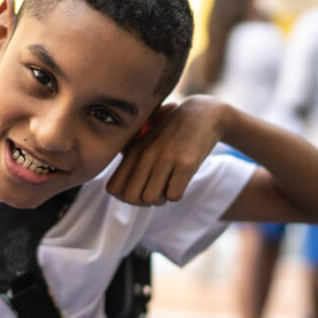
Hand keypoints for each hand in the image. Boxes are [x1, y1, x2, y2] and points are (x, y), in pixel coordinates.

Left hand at [106, 95, 227, 205]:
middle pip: (131, 197)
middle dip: (143, 202)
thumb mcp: (146, 142)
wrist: (204, 115)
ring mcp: (166, 158)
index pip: (113, 188)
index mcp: (134, 150)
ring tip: (168, 186)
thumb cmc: (171, 134)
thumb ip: (130, 163)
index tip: (139, 190)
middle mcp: (146, 154)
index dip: (124, 196)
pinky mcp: (186, 164)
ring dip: (161, 199)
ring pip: (151, 199)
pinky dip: (177, 194)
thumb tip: (117, 190)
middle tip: (156, 191)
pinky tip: (181, 182)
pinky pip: (173, 196)